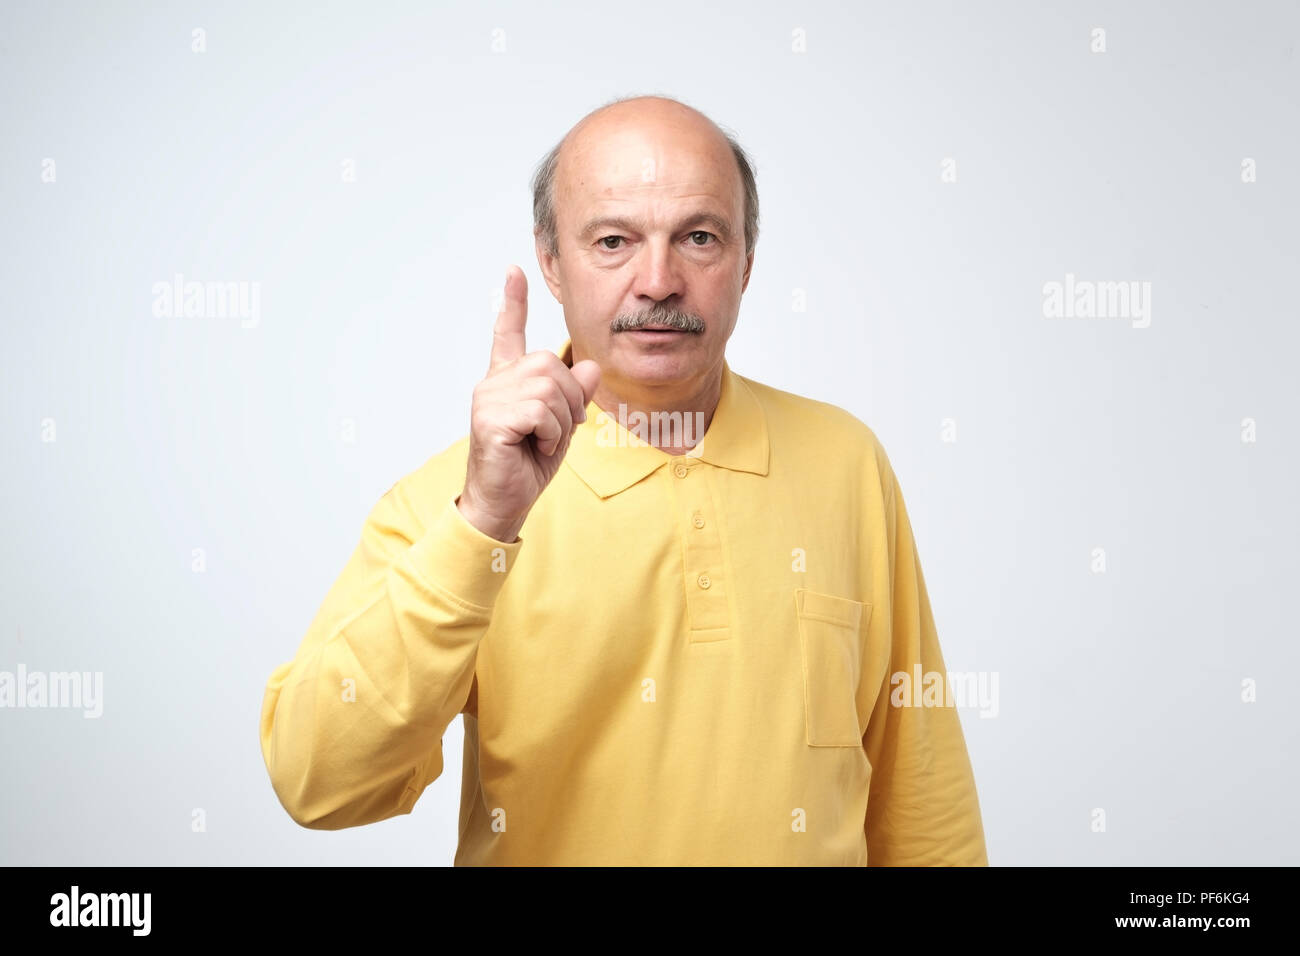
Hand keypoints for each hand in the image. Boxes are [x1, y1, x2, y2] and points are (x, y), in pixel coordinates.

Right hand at [457, 265, 600, 541]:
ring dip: (561, 421)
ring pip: (550, 387)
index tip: (513, 271)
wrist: (504, 502)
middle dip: (569, 400)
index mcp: (507, 380)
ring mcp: (488, 398)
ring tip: (544, 440)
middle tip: (557, 431)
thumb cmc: (527, 465)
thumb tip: (591, 367)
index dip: (513, 302)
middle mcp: (494, 383)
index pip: (508, 333)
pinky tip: (536, 447)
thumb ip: (574, 396)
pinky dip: (551, 433)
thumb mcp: (562, 426)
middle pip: (551, 364)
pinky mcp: (490, 418)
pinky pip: (541, 410)